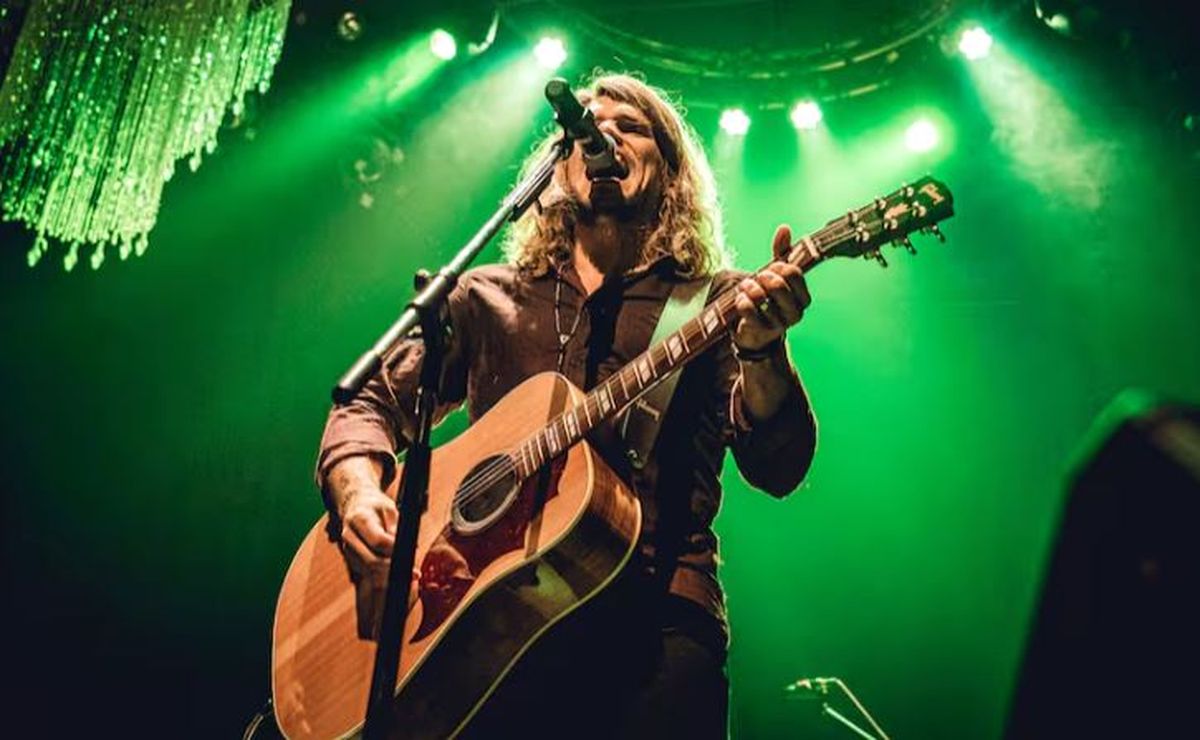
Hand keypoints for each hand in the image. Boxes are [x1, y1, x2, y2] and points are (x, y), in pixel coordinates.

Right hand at [337, 487, 419, 638]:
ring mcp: (349, 553)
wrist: (354, 505)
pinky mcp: (353, 564)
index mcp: (359, 520)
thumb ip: (396, 528)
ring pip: (369, 575)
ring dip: (388, 588)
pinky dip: (380, 593)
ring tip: (408, 596)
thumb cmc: (374, 506)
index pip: (378, 541)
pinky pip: (367, 581)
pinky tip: (391, 603)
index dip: (397, 555)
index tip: (411, 566)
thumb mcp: (390, 509)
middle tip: (413, 583)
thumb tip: (406, 548)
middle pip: (371, 563)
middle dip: (394, 577)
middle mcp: (350, 539)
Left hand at [732, 225, 810, 352]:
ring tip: (745, 285)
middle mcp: (796, 312)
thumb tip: (784, 228)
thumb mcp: (777, 275)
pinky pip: (749, 310)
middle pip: (778, 284)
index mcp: (803, 297)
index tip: (772, 267)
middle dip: (764, 276)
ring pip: (761, 297)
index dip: (779, 266)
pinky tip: (740, 299)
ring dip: (750, 287)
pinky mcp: (761, 331)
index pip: (794, 273)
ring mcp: (779, 324)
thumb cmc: (770, 298)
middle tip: (758, 276)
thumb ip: (782, 252)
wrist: (756, 331)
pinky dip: (742, 301)